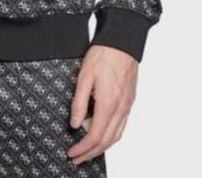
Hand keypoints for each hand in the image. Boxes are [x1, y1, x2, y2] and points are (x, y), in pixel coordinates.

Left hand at [67, 44, 137, 164]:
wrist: (122, 42)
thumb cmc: (103, 55)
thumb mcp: (84, 76)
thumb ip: (79, 102)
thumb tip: (74, 124)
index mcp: (108, 103)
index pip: (95, 136)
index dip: (82, 148)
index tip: (72, 153)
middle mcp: (121, 108)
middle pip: (107, 141)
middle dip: (91, 153)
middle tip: (77, 158)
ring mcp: (127, 105)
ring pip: (116, 135)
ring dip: (101, 147)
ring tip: (87, 150)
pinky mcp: (129, 101)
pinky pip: (121, 125)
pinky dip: (110, 135)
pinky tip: (101, 133)